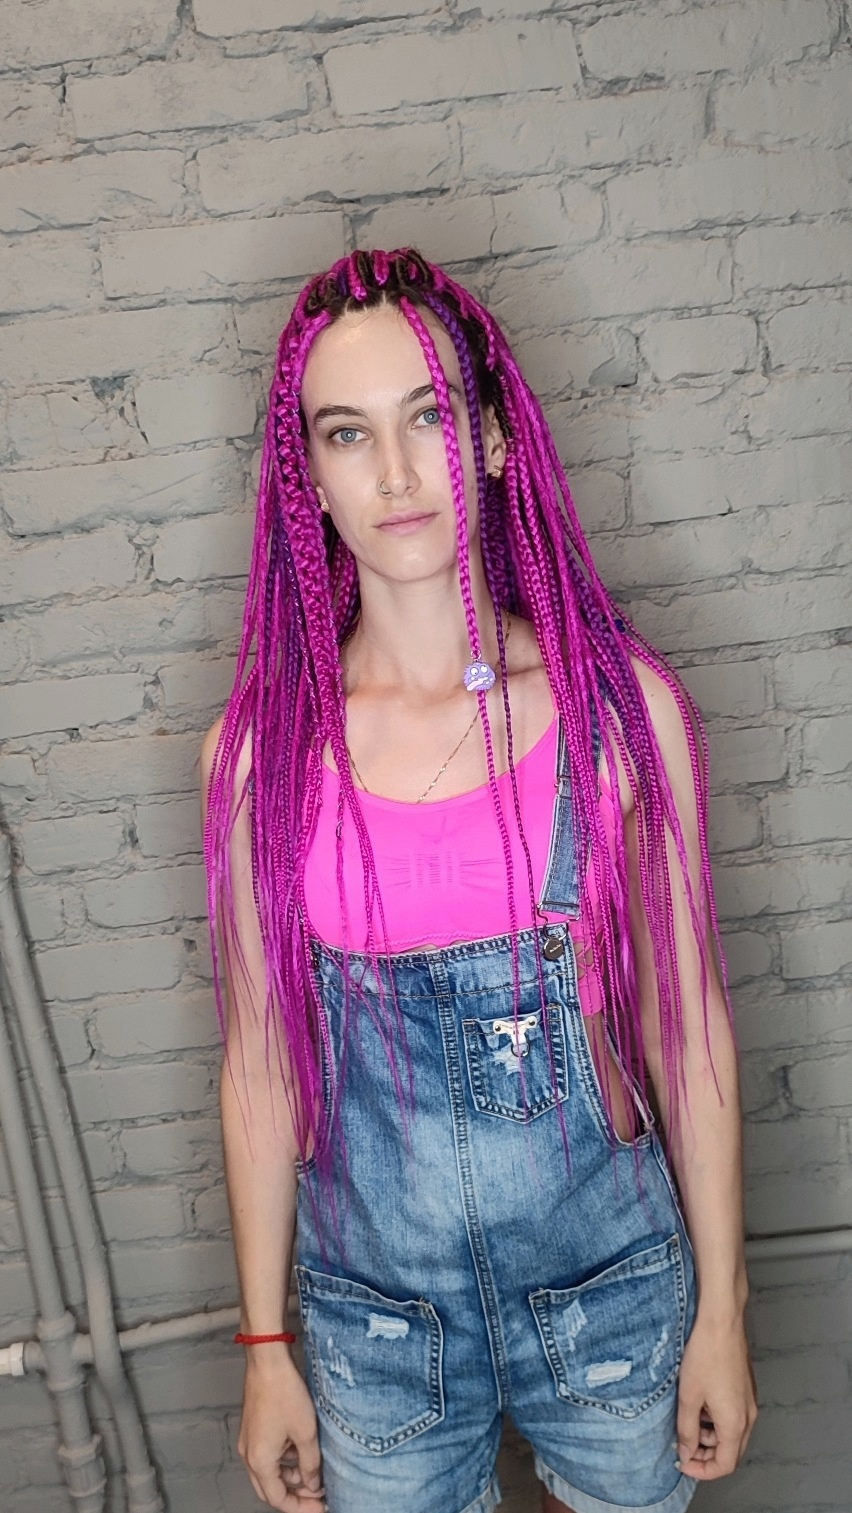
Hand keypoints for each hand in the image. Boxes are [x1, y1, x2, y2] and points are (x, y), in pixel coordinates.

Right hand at [238, 1349, 325, 1511]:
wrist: (268, 1362)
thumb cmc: (284, 1393)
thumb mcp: (306, 1433)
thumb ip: (311, 1464)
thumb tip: (313, 1484)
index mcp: (260, 1462)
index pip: (278, 1500)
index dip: (300, 1507)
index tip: (320, 1506)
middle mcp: (249, 1455)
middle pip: (270, 1490)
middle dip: (295, 1496)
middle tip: (318, 1496)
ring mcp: (249, 1441)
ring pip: (270, 1472)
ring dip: (291, 1477)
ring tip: (315, 1472)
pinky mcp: (253, 1428)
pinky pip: (268, 1455)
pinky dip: (284, 1460)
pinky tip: (303, 1451)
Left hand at [675, 1311, 758, 1480]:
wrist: (722, 1321)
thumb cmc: (705, 1354)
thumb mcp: (689, 1397)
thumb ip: (687, 1430)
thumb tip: (686, 1453)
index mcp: (735, 1423)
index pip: (725, 1464)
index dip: (703, 1470)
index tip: (683, 1464)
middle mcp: (748, 1416)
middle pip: (731, 1451)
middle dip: (707, 1456)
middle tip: (683, 1447)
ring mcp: (749, 1401)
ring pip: (733, 1434)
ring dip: (711, 1437)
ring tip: (688, 1422)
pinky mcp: (745, 1388)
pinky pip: (734, 1416)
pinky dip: (717, 1420)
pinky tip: (700, 1405)